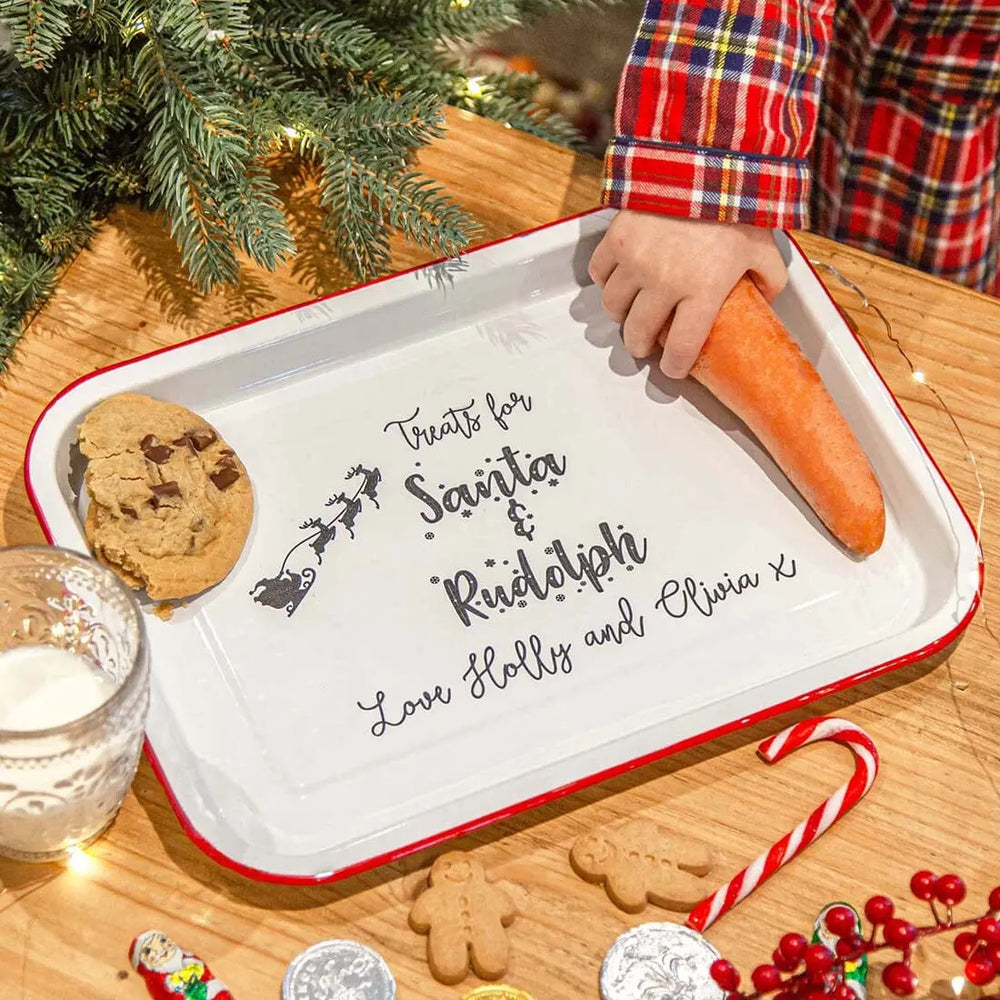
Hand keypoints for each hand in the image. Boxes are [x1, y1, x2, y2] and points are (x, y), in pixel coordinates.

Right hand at [588, 210, 787, 377]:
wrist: (706, 158)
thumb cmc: (737, 204)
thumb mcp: (764, 245)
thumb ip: (768, 278)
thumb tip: (767, 299)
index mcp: (702, 291)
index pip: (681, 346)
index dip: (674, 365)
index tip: (672, 368)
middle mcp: (664, 283)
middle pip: (638, 334)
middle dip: (641, 346)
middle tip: (645, 344)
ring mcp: (636, 262)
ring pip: (614, 308)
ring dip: (622, 315)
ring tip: (631, 311)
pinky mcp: (617, 239)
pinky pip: (600, 273)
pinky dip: (606, 280)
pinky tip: (618, 278)